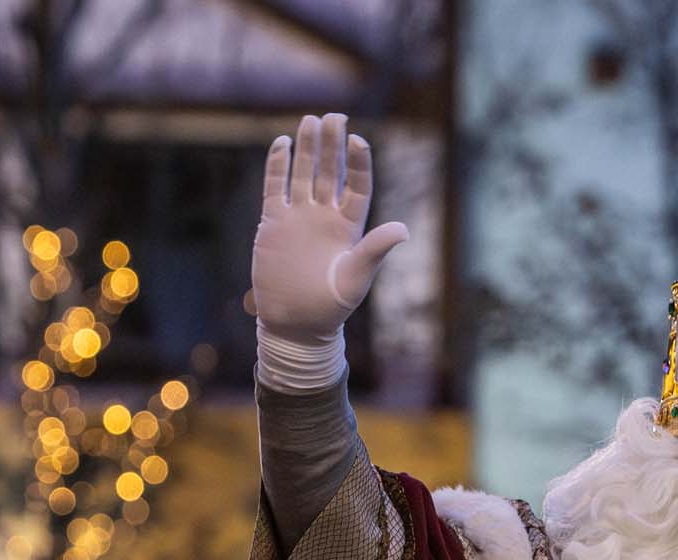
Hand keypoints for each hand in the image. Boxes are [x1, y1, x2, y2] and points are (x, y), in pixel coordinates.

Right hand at [252, 112, 408, 388]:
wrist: (294, 324)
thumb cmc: (330, 307)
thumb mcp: (356, 279)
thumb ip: (375, 251)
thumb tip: (404, 229)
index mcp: (350, 226)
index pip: (358, 185)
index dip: (359, 163)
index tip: (359, 140)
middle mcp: (325, 215)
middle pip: (332, 171)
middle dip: (333, 143)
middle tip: (335, 116)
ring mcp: (299, 217)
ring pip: (304, 172)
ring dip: (308, 147)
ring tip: (311, 120)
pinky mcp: (273, 223)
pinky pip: (275, 187)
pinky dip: (277, 165)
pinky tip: (282, 143)